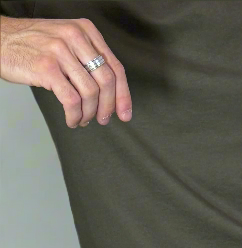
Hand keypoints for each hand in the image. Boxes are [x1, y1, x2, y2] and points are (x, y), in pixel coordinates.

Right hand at [0, 15, 130, 128]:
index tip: (125, 113)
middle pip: (106, 81)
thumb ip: (87, 59)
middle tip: (102, 119)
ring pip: (90, 93)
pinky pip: (72, 100)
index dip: (123, 95)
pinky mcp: (47, 68)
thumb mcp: (66, 41)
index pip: (115, 67)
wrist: (0, 39)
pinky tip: (71, 119)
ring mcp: (60, 51)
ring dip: (88, 113)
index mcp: (85, 30)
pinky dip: (75, 115)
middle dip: (107, 107)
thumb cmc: (32, 44)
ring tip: (82, 119)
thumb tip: (110, 93)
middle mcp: (74, 37)